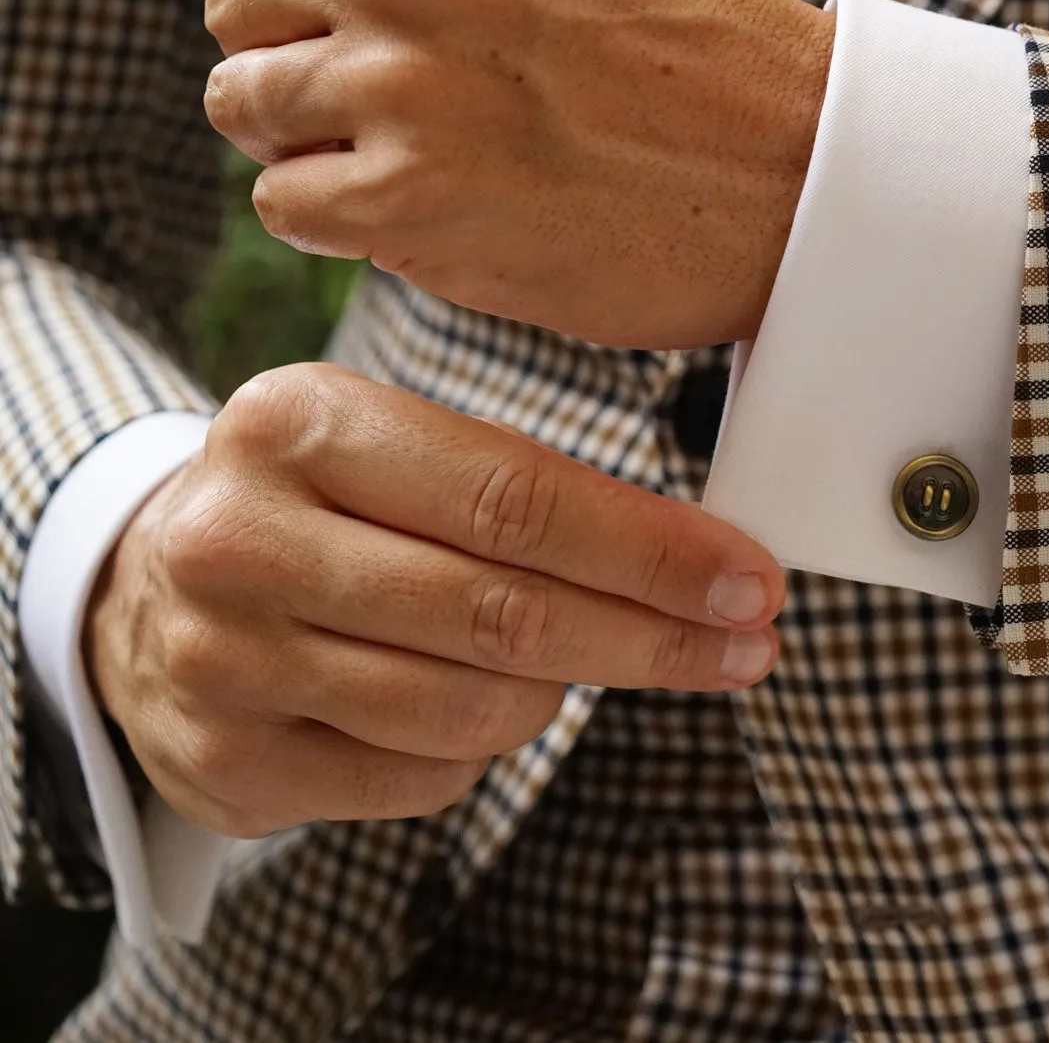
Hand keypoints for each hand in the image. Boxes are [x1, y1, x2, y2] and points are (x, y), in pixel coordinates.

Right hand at [85, 364, 785, 837]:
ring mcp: (222, 659)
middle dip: (652, 636)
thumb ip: (525, 488)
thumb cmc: (320, 508)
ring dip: (561, 693)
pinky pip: (420, 779)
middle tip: (744, 644)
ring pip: (469, 708)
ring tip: (587, 659)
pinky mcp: (225, 760)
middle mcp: (241, 539)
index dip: (652, 551)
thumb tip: (705, 560)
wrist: (142, 589)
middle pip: (504, 613)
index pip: (516, 499)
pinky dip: (479, 750)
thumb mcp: (393, 449)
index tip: (750, 581)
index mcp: (299, 425)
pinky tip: (477, 706)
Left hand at [202, 0, 835, 350]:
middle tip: (393, 104)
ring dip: (314, 142)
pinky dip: (340, 220)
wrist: (812, 176)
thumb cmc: (714, 61)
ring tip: (420, 159)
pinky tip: (429, 212)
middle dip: (297, 57)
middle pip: (239, 4)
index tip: (336, 11)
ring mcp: (398, 76)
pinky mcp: (408, 195)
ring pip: (246, 104)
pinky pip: (285, 204)